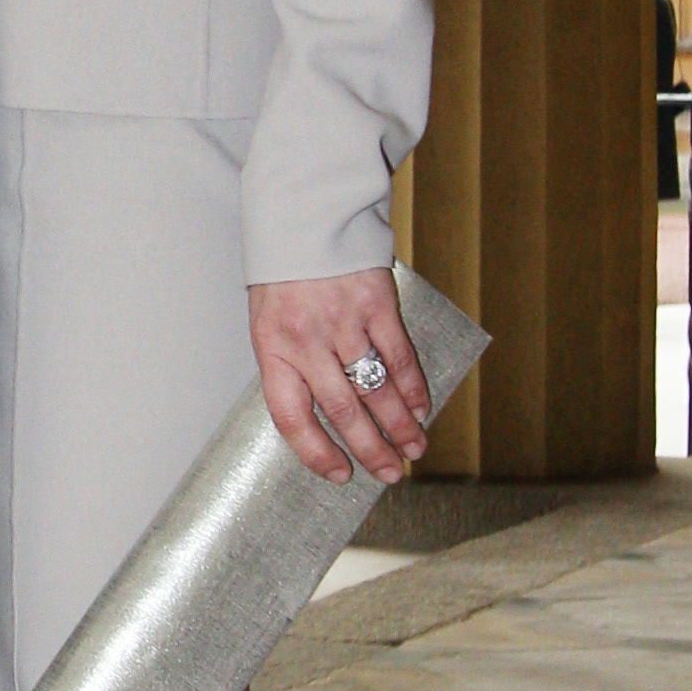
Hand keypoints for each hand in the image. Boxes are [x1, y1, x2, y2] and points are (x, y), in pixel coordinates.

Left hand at [248, 269, 431, 485]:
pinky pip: (398, 356)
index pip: (292, 417)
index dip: (316, 452)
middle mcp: (307, 340)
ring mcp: (343, 322)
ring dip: (399, 425)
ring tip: (413, 450)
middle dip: (370, 449)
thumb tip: (322, 417)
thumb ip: (292, 365)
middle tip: (389, 474)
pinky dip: (413, 387)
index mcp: (273, 348)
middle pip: (342, 410)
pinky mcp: (376, 303)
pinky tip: (422, 407)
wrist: (303, 216)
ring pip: (375, 389)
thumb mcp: (269, 322)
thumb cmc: (284, 275)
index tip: (340, 475)